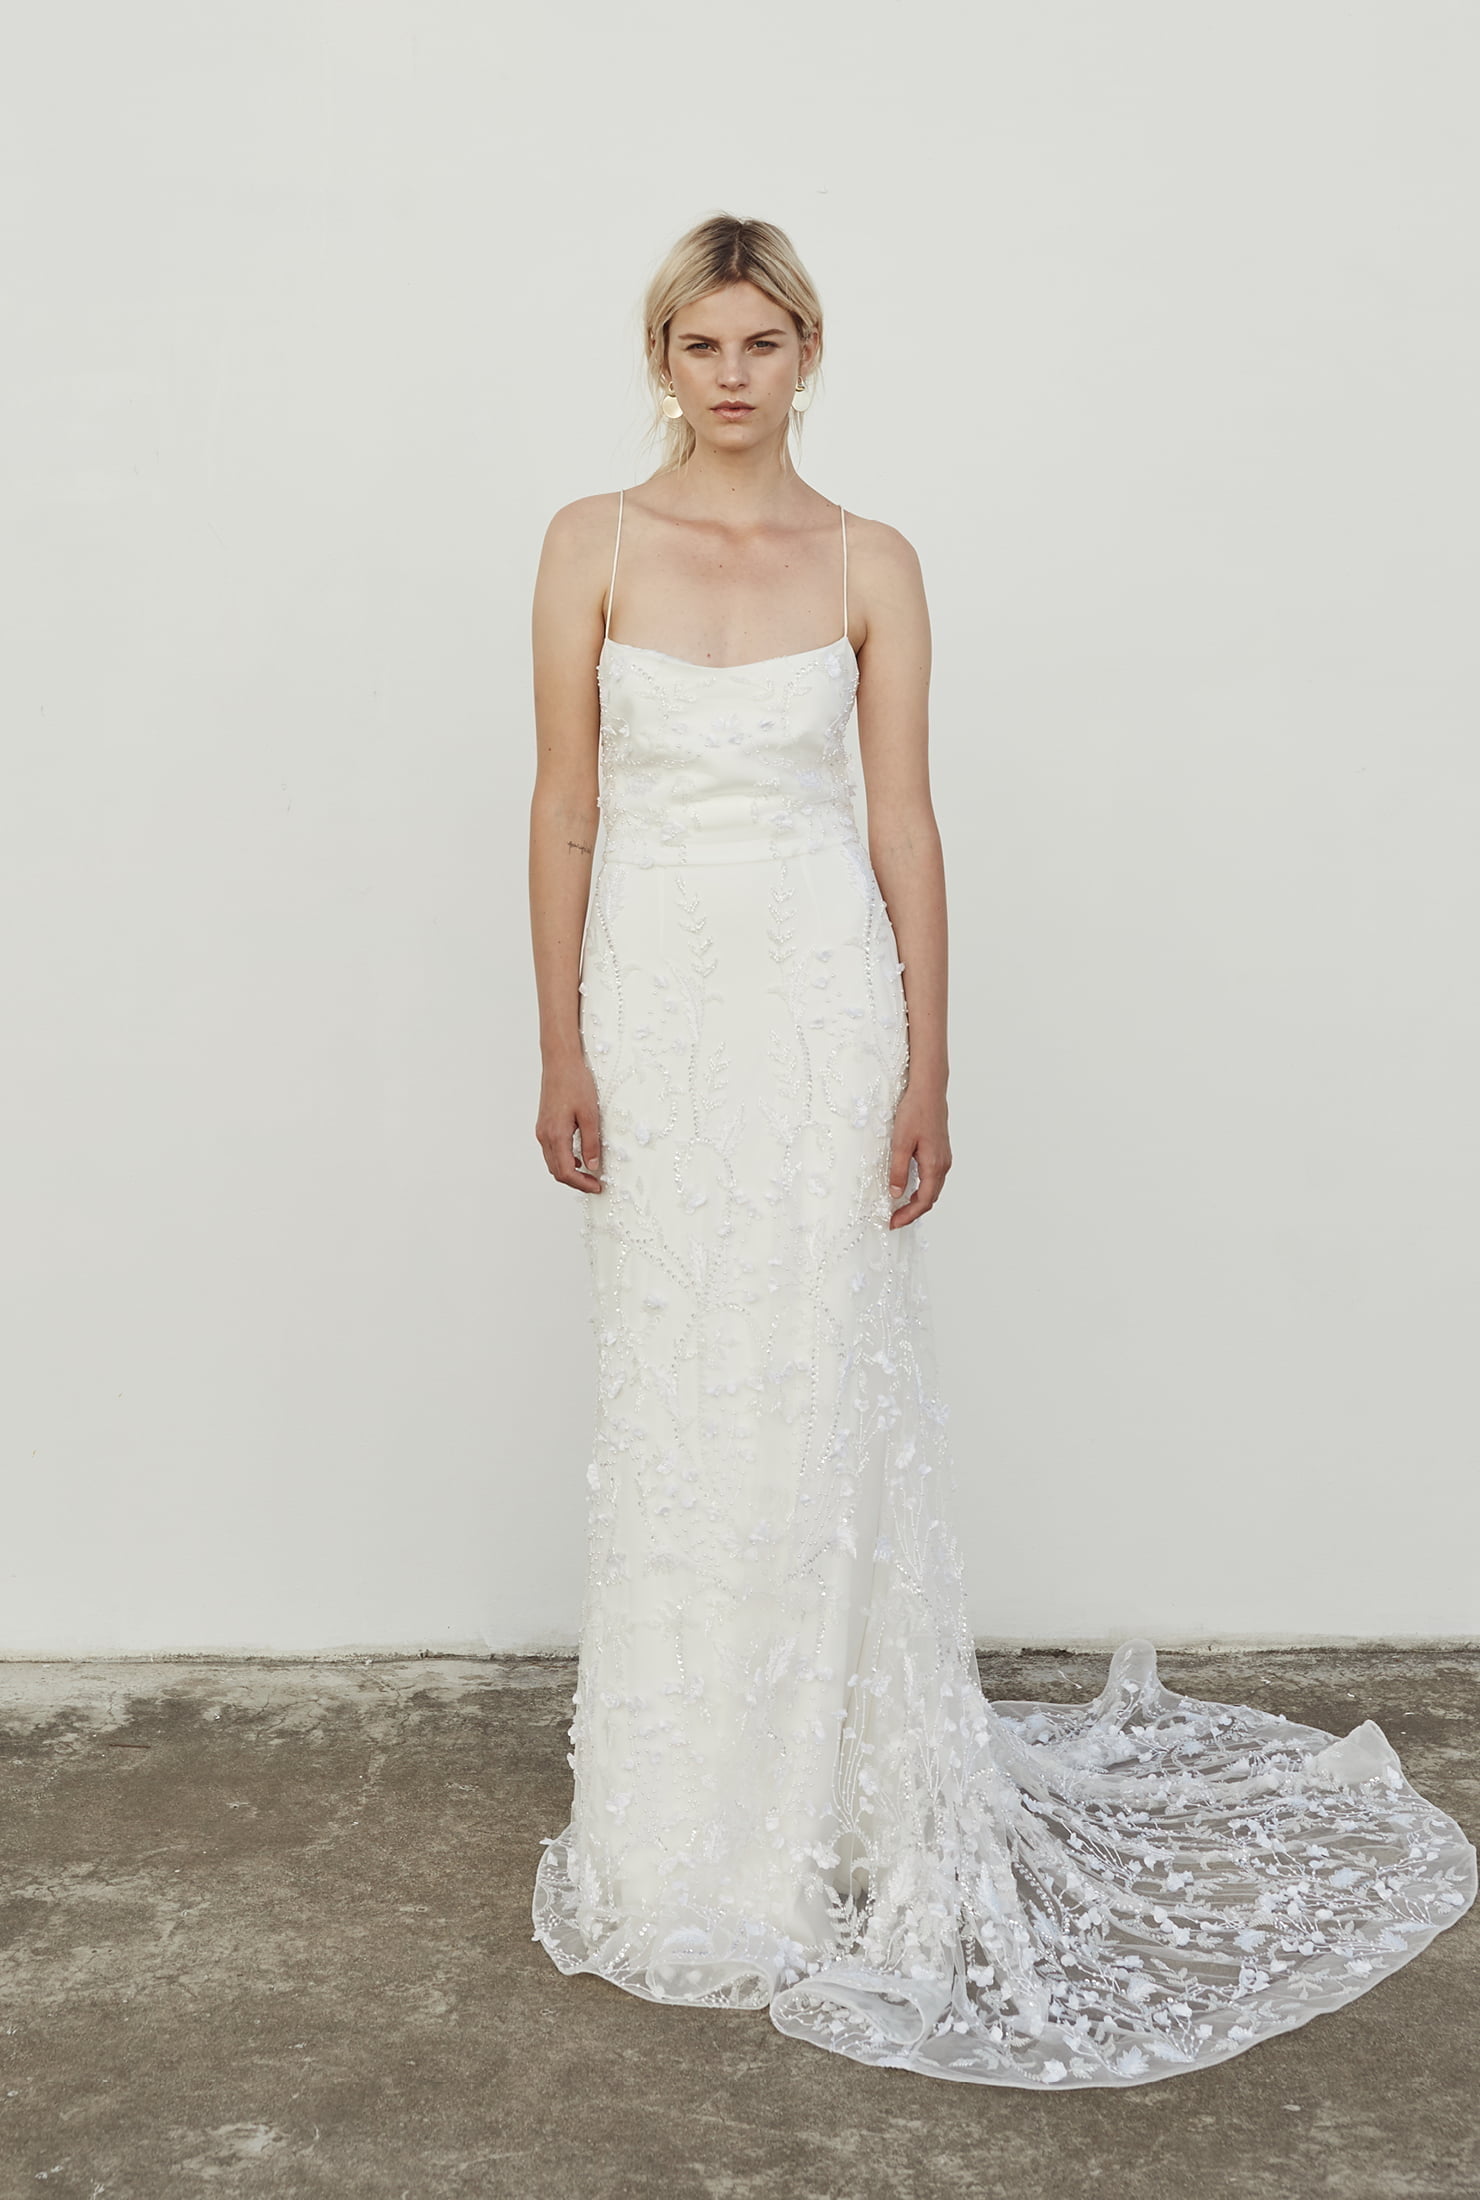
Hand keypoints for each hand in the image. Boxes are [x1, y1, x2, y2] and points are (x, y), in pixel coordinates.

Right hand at [536, 1057, 603, 1192]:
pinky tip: (578, 1157)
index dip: (582, 1184)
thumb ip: (591, 1142)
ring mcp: (542, 1130)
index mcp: (556, 1135)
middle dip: (576, 1182)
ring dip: (569, 1172)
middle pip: (557, 1171)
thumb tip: (592, 1166)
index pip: (566, 1172)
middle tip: (595, 1183)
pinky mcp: (543, 1125)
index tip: (597, 1186)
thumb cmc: (575, 1083)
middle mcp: (544, 1136)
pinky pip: (551, 1151)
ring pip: (552, 1162)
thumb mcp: (590, 1114)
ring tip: (589, 1173)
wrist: (560, 1062)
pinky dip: (563, 1160)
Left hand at [887, 1083, 950, 1227]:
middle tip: (893, 1220)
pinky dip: (922, 1190)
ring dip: (917, 1202)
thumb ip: (899, 1170)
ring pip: (932, 1189)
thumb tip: (896, 1194)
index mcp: (934, 1165)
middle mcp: (943, 1165)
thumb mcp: (900, 1142)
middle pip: (930, 1198)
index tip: (893, 1223)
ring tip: (899, 1209)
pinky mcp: (941, 1152)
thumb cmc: (914, 1112)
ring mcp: (944, 1159)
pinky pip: (933, 1179)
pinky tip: (909, 1189)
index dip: (908, 1215)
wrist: (929, 1091)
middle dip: (912, 1212)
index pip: (923, 1201)